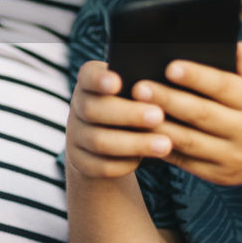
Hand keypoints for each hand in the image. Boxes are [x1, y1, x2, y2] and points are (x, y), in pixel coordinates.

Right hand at [67, 60, 171, 179]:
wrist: (112, 139)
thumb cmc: (132, 104)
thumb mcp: (134, 90)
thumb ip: (144, 85)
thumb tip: (166, 80)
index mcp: (89, 82)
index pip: (87, 76)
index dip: (99, 79)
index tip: (118, 82)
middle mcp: (77, 106)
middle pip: (93, 110)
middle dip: (128, 114)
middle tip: (159, 115)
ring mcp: (75, 136)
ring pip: (99, 141)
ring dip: (135, 144)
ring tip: (165, 144)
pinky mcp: (81, 161)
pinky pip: (101, 166)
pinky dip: (127, 163)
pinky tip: (150, 159)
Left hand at [134, 41, 241, 187]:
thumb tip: (235, 45)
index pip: (224, 86)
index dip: (196, 76)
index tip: (170, 67)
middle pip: (201, 114)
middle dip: (168, 100)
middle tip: (140, 87)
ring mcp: (234, 157)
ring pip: (189, 141)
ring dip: (159, 126)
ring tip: (134, 111)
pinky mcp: (220, 176)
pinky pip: (186, 162)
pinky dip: (163, 148)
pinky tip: (143, 134)